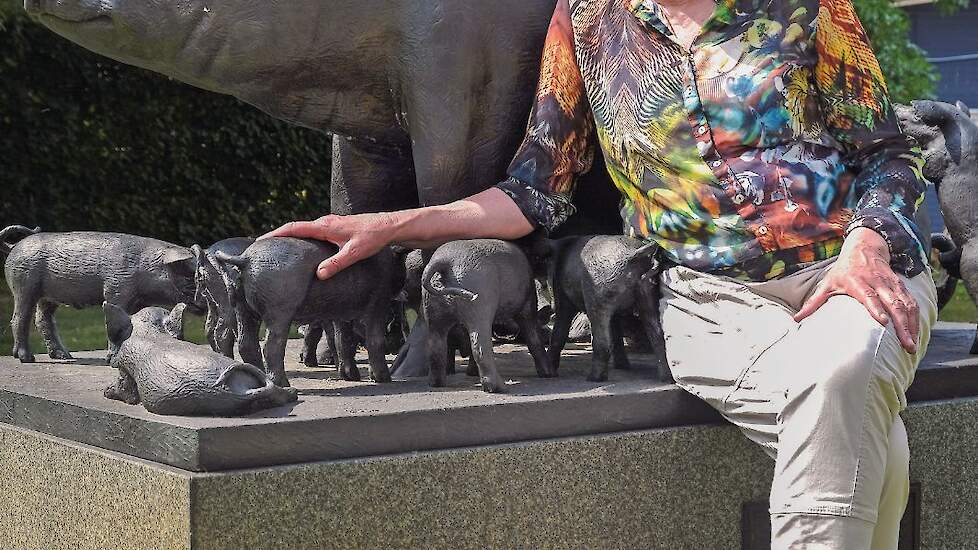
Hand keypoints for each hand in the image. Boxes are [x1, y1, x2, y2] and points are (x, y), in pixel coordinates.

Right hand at [260, 213, 399, 279]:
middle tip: (264, 248)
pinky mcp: (336, 228)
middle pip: (295, 228)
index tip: (260, 240)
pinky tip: (304, 250)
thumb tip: (319, 274)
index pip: (294, 228)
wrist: (389, 226)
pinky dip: (303, 239)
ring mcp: (330, 224)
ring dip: (291, 238)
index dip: (275, 233)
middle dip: (278, 236)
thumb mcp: (354, 253)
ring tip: (279, 250)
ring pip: (305, 230)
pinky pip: (314, 233)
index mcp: (325, 226)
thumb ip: (336, 264)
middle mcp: (325, 222)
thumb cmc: (373, 237)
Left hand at [794, 227, 918, 353]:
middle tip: (906, 345)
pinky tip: (917, 333)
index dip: (876, 308)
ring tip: (912, 345)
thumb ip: (813, 303)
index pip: (869, 296)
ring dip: (912, 325)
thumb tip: (797, 319)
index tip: (883, 322)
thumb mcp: (827, 284)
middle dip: (901, 325)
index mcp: (857, 283)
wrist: (864, 249)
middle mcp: (877, 283)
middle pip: (892, 304)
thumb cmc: (843, 271)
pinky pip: (911, 302)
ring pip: (906, 305)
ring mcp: (891, 284)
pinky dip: (916, 318)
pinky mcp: (900, 286)